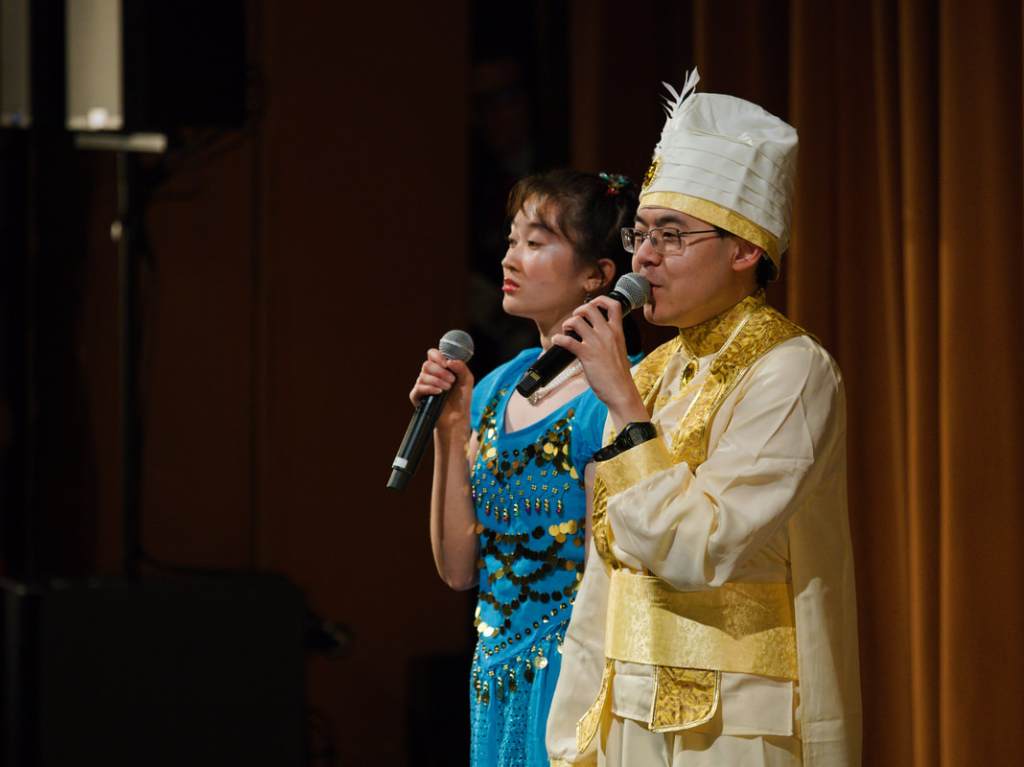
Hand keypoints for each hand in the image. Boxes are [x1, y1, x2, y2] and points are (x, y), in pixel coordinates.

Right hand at [409, 348, 474, 432]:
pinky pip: (419, 388)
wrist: (457, 416)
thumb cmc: (461, 398)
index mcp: (439, 368)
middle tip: (452, 381)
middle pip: (427, 364)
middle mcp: (428, 375)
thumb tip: (449, 361)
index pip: (432, 354)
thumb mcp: (467, 380)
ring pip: (423, 376)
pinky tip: (439, 392)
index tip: (447, 364)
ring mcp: (421, 385)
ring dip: (438, 381)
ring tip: (447, 389)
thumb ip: (461, 367)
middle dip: (441, 371)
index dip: (438, 356)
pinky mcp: (417, 396)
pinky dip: (430, 388)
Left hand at [551, 296, 647, 428]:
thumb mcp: (619, 350)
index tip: (592, 305)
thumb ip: (609, 339)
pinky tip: (557, 343)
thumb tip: (593, 334)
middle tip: (575, 322)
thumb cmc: (619, 374)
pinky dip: (558, 339)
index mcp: (618, 331)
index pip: (613, 305)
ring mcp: (597, 343)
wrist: (621, 391)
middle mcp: (607, 334)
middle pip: (590, 308)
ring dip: (567, 324)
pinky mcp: (586, 355)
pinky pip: (567, 341)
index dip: (600, 300)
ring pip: (576, 320)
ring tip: (566, 333)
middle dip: (578, 311)